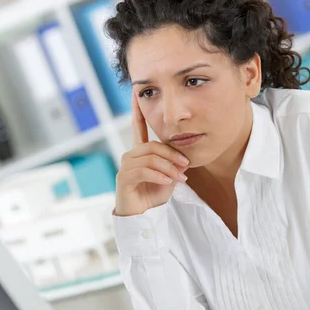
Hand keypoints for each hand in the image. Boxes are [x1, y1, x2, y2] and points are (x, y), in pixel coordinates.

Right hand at [115, 94, 189, 216]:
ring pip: (150, 159)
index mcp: (139, 152)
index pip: (137, 126)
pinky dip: (158, 176)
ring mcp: (125, 167)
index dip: (136, 110)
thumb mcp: (169, 176)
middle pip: (152, 146)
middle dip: (172, 155)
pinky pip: (143, 171)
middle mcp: (130, 156)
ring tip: (180, 178)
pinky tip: (167, 183)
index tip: (136, 93)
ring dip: (168, 168)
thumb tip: (183, 158)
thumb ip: (174, 164)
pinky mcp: (123, 179)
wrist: (143, 216)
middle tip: (186, 165)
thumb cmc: (154, 194)